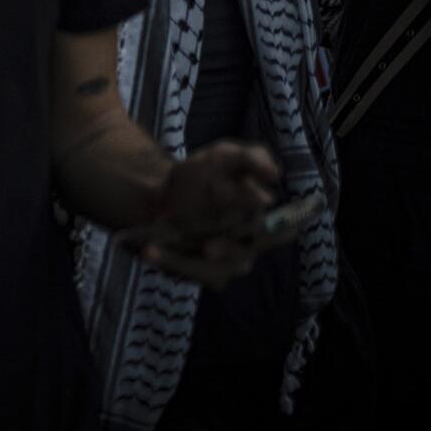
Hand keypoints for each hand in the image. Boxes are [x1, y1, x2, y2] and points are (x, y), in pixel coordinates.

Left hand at [131, 140, 282, 287]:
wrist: (167, 190)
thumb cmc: (206, 174)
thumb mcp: (226, 156)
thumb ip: (252, 158)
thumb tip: (275, 173)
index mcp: (261, 219)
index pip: (281, 231)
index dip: (276, 232)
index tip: (255, 228)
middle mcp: (248, 246)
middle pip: (244, 255)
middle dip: (228, 251)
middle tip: (208, 248)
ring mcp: (226, 263)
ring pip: (215, 271)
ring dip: (188, 263)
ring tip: (155, 250)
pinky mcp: (201, 271)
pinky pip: (189, 273)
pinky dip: (169, 262)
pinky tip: (149, 251)